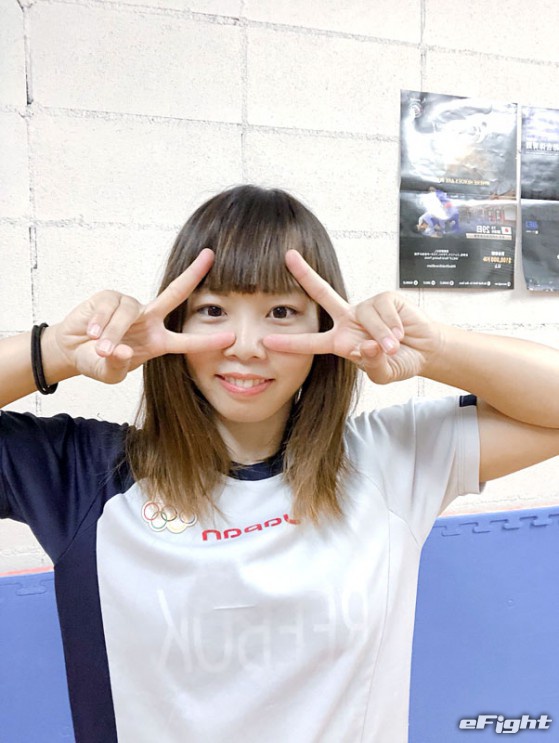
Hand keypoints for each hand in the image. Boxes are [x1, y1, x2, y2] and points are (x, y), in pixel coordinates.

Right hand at [52, 249, 233, 384]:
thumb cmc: (97, 361)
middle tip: (210, 256)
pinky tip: (90, 333)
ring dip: (112, 332)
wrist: (71, 350)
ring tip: (100, 348)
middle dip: (192, 274)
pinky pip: (109, 307)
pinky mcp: (109, 296)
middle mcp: (149, 319)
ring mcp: (131, 306)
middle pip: (175, 293)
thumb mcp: (109, 372)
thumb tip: (121, 350)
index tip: (231, 338)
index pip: (187, 341)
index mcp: (158, 341)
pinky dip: (98, 323)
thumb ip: (116, 366)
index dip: (207, 341)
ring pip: (129, 312)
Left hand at [262, 250, 441, 384]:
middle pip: (323, 293)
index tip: (266, 342)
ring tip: (394, 346)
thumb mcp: (383, 373)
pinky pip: (382, 311)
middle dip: (305, 274)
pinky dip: (392, 326)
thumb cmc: (399, 361)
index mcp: (340, 341)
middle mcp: (348, 319)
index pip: (310, 342)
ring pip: (365, 317)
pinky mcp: (385, 298)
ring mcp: (365, 307)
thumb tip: (366, 344)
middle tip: (288, 256)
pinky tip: (401, 332)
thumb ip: (373, 363)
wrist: (425, 351)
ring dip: (382, 336)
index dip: (289, 343)